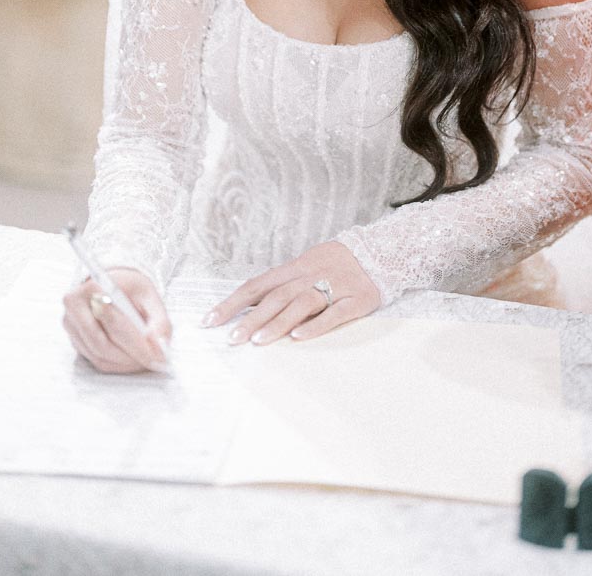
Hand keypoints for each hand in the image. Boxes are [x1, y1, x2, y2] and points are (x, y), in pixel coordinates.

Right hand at [62, 268, 171, 372]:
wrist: (111, 282)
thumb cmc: (131, 288)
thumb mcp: (150, 296)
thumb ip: (159, 322)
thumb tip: (160, 350)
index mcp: (94, 288)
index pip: (115, 324)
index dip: (138, 345)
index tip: (156, 358)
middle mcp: (76, 305)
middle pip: (104, 345)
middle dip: (131, 358)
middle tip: (153, 363)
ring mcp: (70, 323)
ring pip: (99, 356)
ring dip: (125, 364)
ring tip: (144, 360)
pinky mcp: (73, 338)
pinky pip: (95, 360)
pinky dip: (116, 364)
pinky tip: (131, 360)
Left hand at [203, 241, 380, 344]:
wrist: (380, 251)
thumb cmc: (335, 264)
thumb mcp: (306, 267)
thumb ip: (282, 286)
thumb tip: (249, 309)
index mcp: (295, 267)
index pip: (258, 285)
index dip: (233, 302)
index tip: (211, 320)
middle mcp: (311, 275)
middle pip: (277, 296)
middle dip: (252, 318)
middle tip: (232, 338)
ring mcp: (334, 287)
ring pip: (301, 304)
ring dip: (278, 323)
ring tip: (258, 341)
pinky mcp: (356, 300)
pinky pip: (334, 313)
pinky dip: (316, 325)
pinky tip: (299, 338)